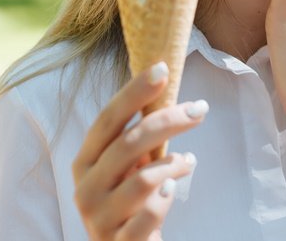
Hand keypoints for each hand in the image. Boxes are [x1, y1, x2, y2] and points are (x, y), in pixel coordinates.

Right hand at [72, 62, 207, 239]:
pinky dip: (166, 198)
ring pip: (142, 179)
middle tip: (200, 109)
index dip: (133, 92)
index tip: (162, 68)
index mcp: (85, 162)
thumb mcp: (127, 167)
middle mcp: (85, 188)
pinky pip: (150, 213)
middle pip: (128, 144)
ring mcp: (99, 218)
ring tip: (188, 161)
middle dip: (168, 120)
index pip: (108, 119)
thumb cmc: (130, 201)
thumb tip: (163, 84)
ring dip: (174, 164)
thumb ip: (137, 137)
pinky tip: (173, 190)